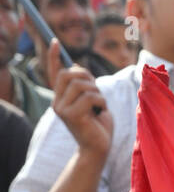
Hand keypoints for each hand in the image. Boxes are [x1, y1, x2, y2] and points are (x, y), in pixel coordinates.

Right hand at [47, 38, 112, 161]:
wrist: (98, 150)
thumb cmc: (98, 127)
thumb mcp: (92, 102)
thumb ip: (84, 86)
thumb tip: (77, 66)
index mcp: (61, 98)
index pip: (54, 73)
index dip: (54, 57)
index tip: (54, 41)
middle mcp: (57, 102)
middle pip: (68, 74)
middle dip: (87, 76)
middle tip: (97, 91)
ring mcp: (62, 109)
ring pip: (80, 84)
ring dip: (97, 91)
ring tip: (101, 105)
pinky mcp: (71, 116)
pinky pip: (89, 96)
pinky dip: (101, 101)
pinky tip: (102, 111)